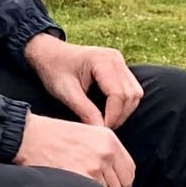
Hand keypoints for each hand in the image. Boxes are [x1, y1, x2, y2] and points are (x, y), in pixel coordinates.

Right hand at [15, 111, 134, 186]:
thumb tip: (115, 175)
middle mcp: (106, 152)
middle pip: (122, 186)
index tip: (112, 185)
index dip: (122, 182)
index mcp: (109, 139)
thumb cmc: (53, 136)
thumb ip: (105, 150)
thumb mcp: (87, 133)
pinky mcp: (81, 178)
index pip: (129, 170)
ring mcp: (94, 166)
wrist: (29, 136)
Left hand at [22, 31, 143, 128]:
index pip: (118, 94)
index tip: (99, 129)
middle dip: (119, 116)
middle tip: (102, 128)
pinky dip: (124, 104)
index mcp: (101, 61)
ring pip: (135, 93)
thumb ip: (84, 111)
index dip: (112, 116)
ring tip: (105, 121)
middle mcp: (115, 58)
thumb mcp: (66, 92)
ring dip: (124, 111)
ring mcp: (120, 62)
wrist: (50, 54)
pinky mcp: (120, 67)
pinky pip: (132, 89)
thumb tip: (101, 131)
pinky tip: (109, 111)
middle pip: (131, 95)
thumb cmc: (54, 70)